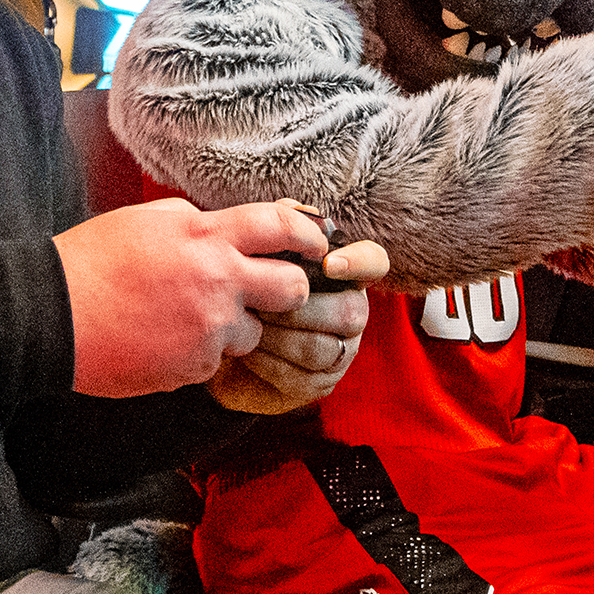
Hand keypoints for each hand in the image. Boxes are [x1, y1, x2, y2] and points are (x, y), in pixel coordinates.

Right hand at [54, 198, 330, 398]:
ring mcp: (209, 329)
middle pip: (293, 288)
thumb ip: (195, 224)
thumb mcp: (147, 220)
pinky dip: (200, 354)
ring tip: (190, 319)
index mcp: (205, 236)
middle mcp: (218, 282)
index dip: (308, 234)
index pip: (280, 226)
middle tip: (270, 291)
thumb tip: (226, 231)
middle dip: (288, 290)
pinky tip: (165, 341)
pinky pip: (216, 361)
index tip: (317, 243)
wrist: (52, 315)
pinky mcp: (194, 367)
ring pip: (255, 333)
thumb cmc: (92, 260)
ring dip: (235, 328)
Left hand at [208, 239, 385, 413]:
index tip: (330, 264)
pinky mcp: (318, 384)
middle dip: (300, 306)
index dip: (359, 263)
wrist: (219, 344)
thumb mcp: (257, 256)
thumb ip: (278, 229)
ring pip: (322, 346)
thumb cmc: (247, 291)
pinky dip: (267, 361)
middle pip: (349, 311)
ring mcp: (339, 352)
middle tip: (259, 300)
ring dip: (279, 335)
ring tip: (248, 322)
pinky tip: (246, 348)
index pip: (374, 262)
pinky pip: (300, 376)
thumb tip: (292, 208)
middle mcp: (351, 313)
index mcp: (343, 275)